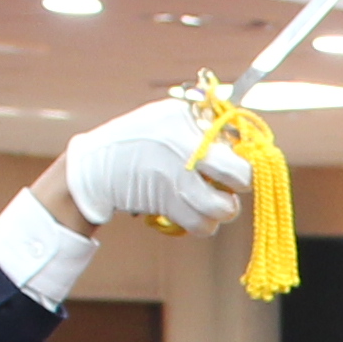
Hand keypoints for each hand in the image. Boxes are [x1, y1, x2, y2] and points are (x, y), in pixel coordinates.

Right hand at [40, 94, 252, 237]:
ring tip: (213, 199)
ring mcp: (178, 181)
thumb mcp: (170, 115)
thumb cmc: (138, 136)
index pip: (237, 140)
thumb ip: (205, 124)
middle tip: (230, 181)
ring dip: (223, 208)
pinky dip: (204, 224)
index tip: (238, 158)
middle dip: (240, 183)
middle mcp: (186, 152)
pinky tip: (196, 211)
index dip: (245, 156)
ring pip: (224, 209)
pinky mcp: (170, 206)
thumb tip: (241, 141)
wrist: (97, 165)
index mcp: (188, 123)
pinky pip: (203, 226)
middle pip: (241, 177)